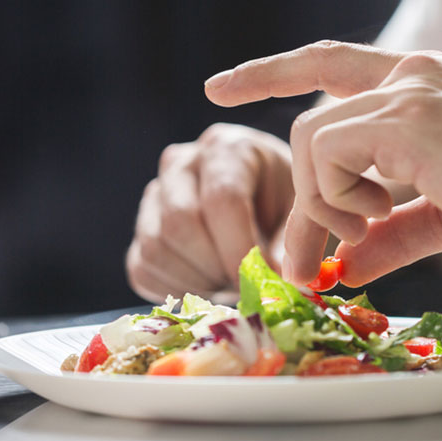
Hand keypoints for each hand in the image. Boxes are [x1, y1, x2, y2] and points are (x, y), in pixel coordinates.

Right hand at [126, 123, 293, 302]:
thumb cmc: (285, 203)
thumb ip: (292, 245)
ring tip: (231, 285)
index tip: (262, 283)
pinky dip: (175, 290)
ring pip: (157, 248)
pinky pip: (143, 268)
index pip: (222, 199)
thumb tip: (278, 285)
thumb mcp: (299, 212)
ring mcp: (155, 194)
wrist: (261, 200)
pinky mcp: (142, 227)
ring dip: (196, 282)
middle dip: (216, 267)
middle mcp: (181, 163)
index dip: (241, 250)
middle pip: (181, 223)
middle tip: (246, 287)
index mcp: (227, 148)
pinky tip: (208, 287)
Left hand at [204, 41, 441, 285]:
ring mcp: (407, 92)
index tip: (220, 89)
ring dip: (321, 202)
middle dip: (297, 199)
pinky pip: (328, 155)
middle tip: (302, 261)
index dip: (270, 72)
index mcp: (419, 87)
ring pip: (309, 138)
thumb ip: (391, 234)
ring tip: (370, 228)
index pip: (328, 64)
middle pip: (308, 123)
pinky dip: (335, 198)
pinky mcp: (409, 118)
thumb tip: (345, 267)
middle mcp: (408, 76)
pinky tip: (378, 215)